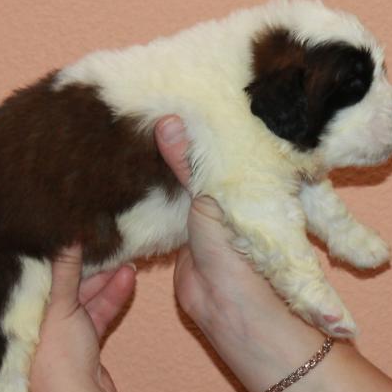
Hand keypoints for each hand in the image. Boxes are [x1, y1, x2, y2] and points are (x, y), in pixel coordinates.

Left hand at [29, 246, 134, 391]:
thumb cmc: (54, 356)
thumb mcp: (59, 305)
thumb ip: (63, 269)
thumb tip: (65, 233)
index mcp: (16, 312)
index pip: (33, 274)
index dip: (51, 252)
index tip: (69, 229)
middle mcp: (33, 322)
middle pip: (59, 285)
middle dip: (84, 265)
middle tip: (104, 240)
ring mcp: (58, 335)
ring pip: (82, 298)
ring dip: (104, 280)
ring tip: (126, 258)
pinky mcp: (82, 346)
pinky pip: (96, 314)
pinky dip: (111, 298)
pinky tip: (128, 279)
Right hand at [153, 116, 293, 343]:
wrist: (226, 305)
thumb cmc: (239, 249)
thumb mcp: (213, 196)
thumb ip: (188, 162)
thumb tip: (167, 120)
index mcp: (258, 177)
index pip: (241, 137)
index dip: (224, 116)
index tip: (200, 86)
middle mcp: (235, 190)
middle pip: (210, 155)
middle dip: (191, 134)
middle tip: (157, 99)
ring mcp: (210, 211)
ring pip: (185, 177)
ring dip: (166, 161)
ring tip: (137, 123)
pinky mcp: (185, 231)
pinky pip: (167, 201)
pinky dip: (154, 187)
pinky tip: (133, 164)